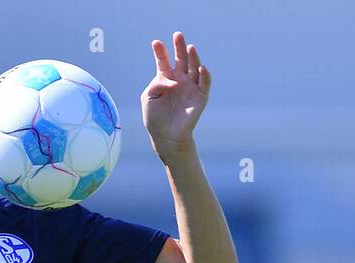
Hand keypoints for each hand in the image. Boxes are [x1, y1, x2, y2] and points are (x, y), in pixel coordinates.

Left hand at [141, 32, 209, 161]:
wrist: (166, 136)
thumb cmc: (155, 118)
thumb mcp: (149, 97)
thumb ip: (157, 84)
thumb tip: (172, 80)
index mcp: (165, 79)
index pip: (163, 62)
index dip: (160, 52)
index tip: (155, 43)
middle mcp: (179, 80)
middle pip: (181, 59)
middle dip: (179, 47)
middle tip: (177, 35)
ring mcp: (191, 87)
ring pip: (194, 68)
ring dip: (193, 57)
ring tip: (189, 47)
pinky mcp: (200, 96)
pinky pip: (205, 83)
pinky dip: (205, 75)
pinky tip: (201, 67)